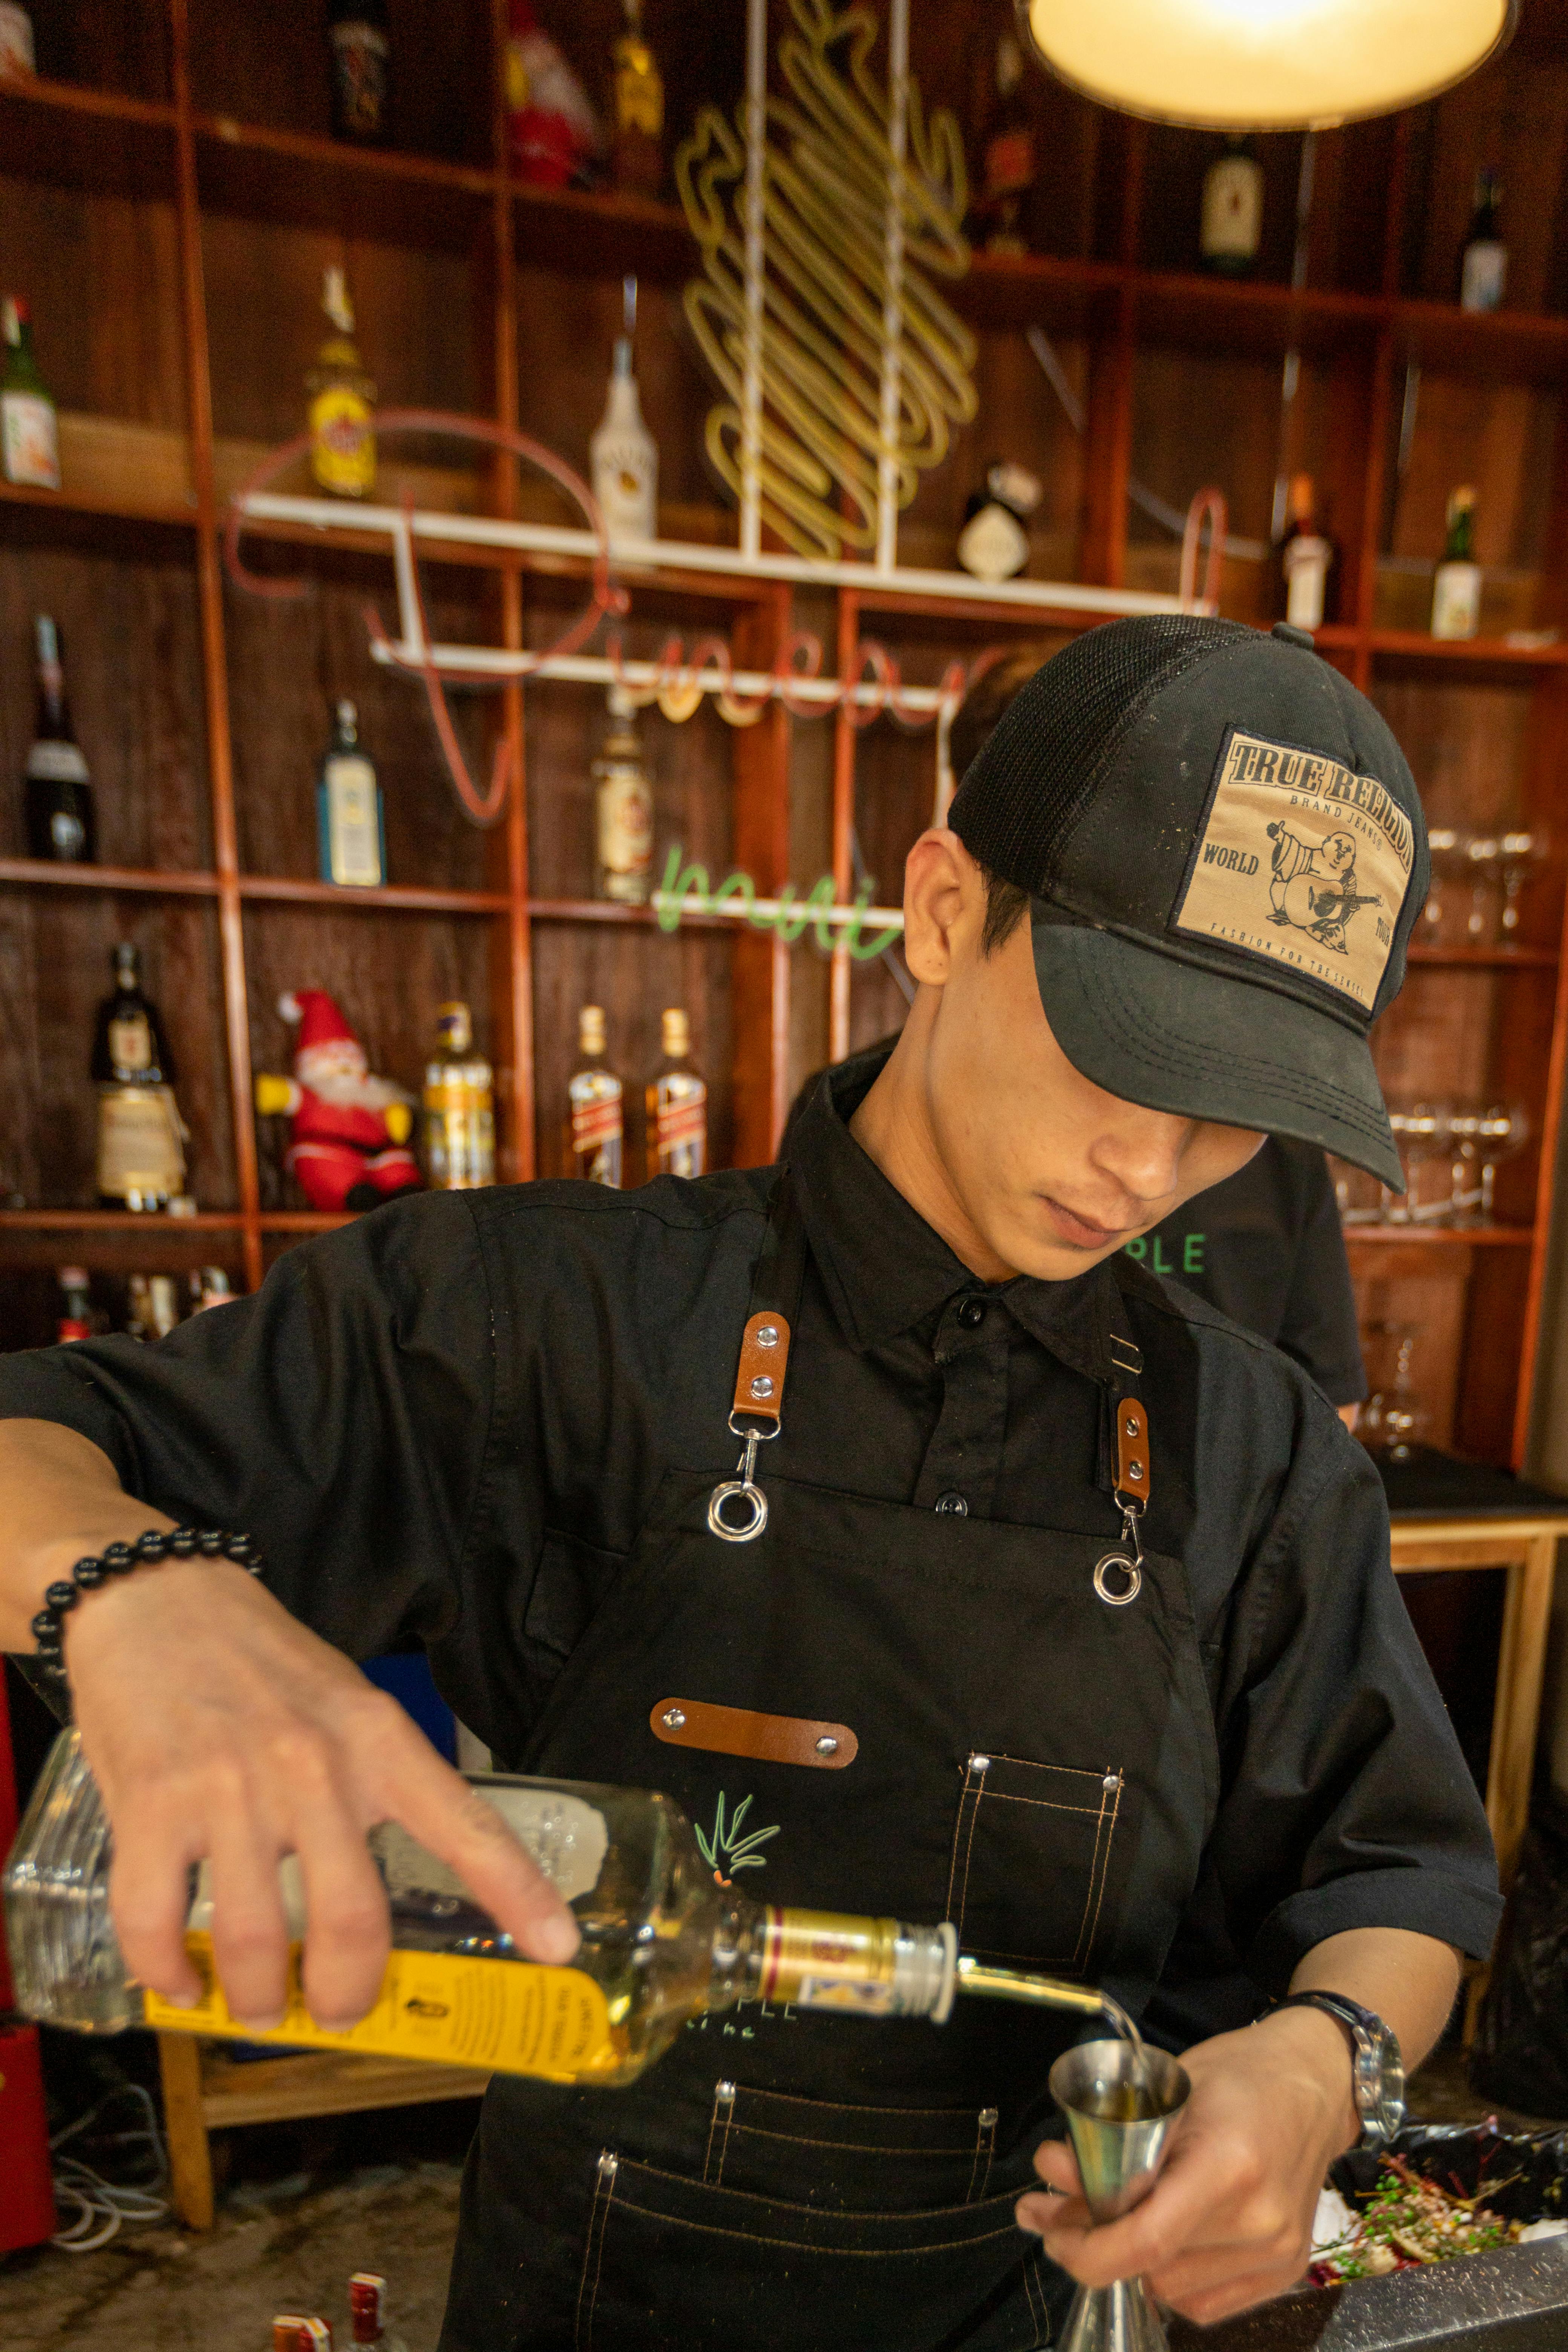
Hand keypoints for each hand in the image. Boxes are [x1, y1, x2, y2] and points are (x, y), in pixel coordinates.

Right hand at [63, 1556, 579, 2034]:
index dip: (517, 1894)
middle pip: (351, 1921)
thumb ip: (372, 1779)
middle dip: (348, 1995)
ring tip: (257, 2008)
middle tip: (339, 2013)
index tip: (558, 1948)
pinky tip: (180, 1983)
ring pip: (254, 1939)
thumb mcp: (346, 1701)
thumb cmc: (258, 1657)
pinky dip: (169, 1973)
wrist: (156, 1597)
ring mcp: (229, 1788)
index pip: (465, 1826)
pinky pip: (157, 1920)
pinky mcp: (151, 1803)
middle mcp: (313, 1766)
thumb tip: (383, 1881)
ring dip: (257, 1998)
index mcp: (377, 1739)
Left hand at [1017, 2009, 1356, 2326]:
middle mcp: (1260, 2222)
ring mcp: (1279, 2253)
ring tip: (1113, 2220)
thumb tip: (1051, 2171)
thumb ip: (1112, 2138)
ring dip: (1135, 2265)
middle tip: (1063, 2213)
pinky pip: (1206, 2304)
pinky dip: (1172, 2279)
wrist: (1316, 2083)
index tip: (1050, 2231)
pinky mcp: (1286, 2272)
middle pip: (1154, 2269)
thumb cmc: (1240, 2074)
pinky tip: (1162, 2240)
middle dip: (1099, 2247)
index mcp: (1229, 2167)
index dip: (1087, 2250)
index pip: (1146, 2240)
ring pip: (1174, 2293)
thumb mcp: (1167, 2089)